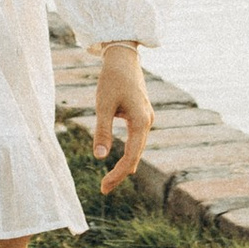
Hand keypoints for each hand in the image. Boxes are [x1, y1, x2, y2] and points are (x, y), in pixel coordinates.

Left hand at [94, 45, 152, 194]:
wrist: (123, 58)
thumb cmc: (112, 79)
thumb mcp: (103, 105)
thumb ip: (102, 131)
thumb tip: (100, 157)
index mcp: (142, 122)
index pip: (131, 156)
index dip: (117, 174)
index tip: (103, 187)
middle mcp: (148, 122)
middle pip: (136, 155)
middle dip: (120, 173)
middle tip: (103, 189)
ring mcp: (147, 119)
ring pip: (137, 149)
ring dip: (124, 164)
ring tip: (109, 181)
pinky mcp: (142, 115)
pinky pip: (137, 141)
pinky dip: (128, 153)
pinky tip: (121, 163)